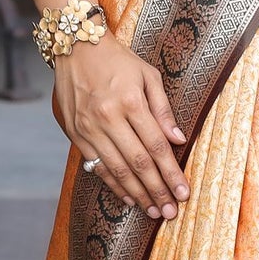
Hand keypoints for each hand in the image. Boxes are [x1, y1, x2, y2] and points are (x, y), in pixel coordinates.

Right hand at [53, 33, 188, 219]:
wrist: (75, 47)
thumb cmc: (117, 60)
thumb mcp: (148, 75)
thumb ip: (163, 108)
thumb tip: (178, 140)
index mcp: (130, 101)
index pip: (156, 146)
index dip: (171, 173)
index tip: (184, 192)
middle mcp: (108, 117)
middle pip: (138, 163)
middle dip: (157, 191)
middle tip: (171, 212)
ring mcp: (89, 128)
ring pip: (117, 170)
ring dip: (137, 194)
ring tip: (153, 211)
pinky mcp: (76, 134)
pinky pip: (97, 166)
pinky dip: (113, 184)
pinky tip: (129, 197)